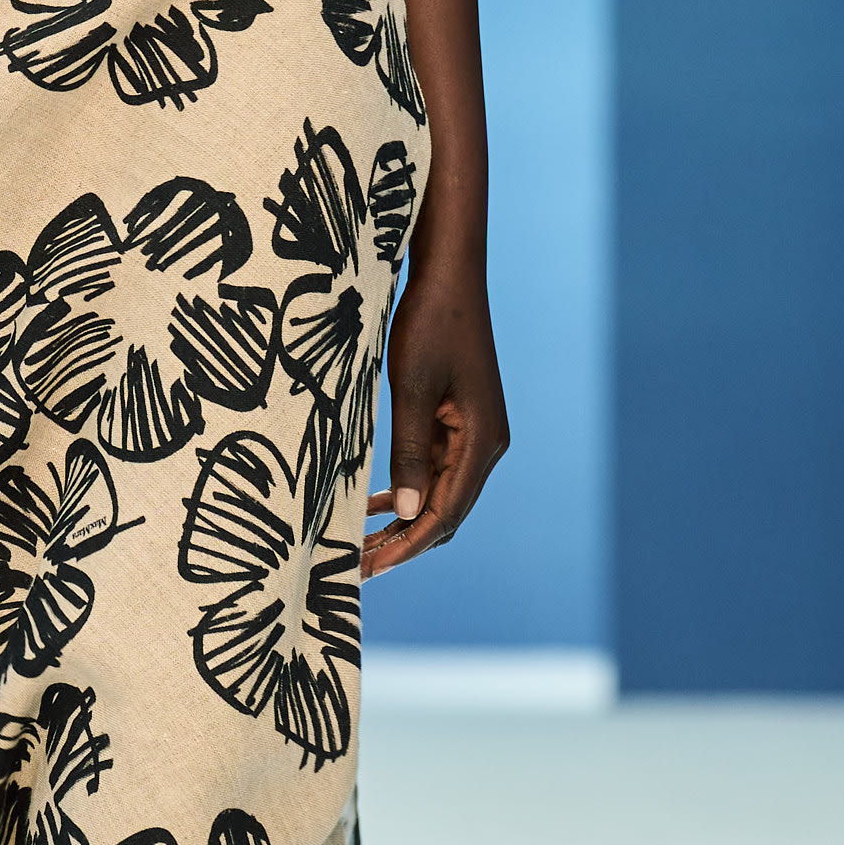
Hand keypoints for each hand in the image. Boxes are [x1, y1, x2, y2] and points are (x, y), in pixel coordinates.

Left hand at [363, 264, 507, 578]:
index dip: (407, 546)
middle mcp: (486, 445)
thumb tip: (407, 511)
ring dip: (403, 521)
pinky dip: (408, 491)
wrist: (450, 275)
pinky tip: (376, 504)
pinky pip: (435, 470)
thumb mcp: (410, 388)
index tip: (369, 569)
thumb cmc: (430, 324)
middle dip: (404, 544)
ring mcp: (475, 435)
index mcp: (482, 441)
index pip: (445, 513)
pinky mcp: (461, 422)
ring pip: (439, 495)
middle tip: (357, 568)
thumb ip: (408, 450)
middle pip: (446, 513)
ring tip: (361, 544)